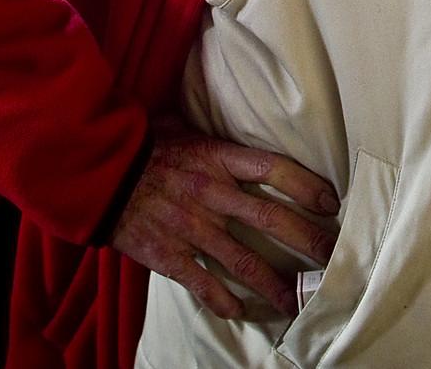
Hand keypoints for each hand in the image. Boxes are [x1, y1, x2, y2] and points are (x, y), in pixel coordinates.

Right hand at [109, 118, 339, 319]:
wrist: (96, 171)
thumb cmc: (143, 144)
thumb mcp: (185, 128)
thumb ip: (216, 137)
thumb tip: (242, 118)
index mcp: (218, 159)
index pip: (275, 170)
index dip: (307, 187)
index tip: (331, 203)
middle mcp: (212, 195)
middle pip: (272, 220)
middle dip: (308, 241)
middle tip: (335, 258)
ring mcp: (192, 228)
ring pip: (245, 262)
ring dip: (276, 284)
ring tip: (298, 301)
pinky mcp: (169, 255)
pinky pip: (204, 284)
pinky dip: (225, 301)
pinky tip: (242, 312)